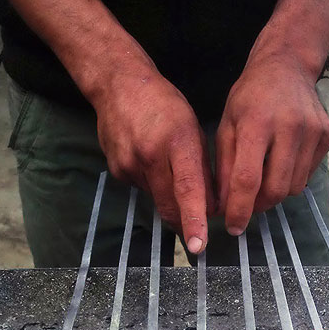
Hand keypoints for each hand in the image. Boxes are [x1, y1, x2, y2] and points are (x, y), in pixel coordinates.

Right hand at [92, 63, 214, 253]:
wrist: (118, 84)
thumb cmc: (164, 104)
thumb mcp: (192, 129)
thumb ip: (202, 168)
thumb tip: (211, 207)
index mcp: (178, 141)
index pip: (188, 189)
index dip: (194, 220)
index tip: (199, 244)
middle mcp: (151, 155)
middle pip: (169, 204)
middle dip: (184, 223)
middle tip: (196, 234)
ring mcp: (130, 164)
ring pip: (157, 199)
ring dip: (168, 197)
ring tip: (166, 168)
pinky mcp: (117, 171)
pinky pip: (141, 189)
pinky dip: (150, 184)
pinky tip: (147, 160)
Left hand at [216, 52, 328, 234]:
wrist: (287, 66)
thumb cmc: (250, 98)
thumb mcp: (227, 126)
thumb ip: (224, 168)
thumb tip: (223, 208)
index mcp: (257, 123)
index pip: (248, 179)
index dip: (240, 208)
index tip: (233, 227)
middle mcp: (289, 126)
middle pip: (276, 189)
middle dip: (259, 205)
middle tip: (248, 204)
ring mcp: (313, 131)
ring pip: (294, 187)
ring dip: (276, 192)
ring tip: (265, 178)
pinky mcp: (327, 135)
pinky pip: (308, 174)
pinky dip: (292, 177)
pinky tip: (283, 160)